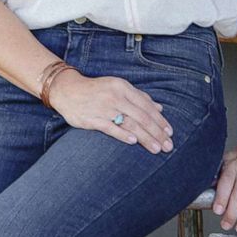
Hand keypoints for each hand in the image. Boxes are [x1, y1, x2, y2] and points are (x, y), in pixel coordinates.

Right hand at [48, 71, 173, 154]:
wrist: (67, 90)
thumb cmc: (96, 90)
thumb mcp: (118, 88)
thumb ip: (139, 97)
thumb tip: (159, 108)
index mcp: (123, 87)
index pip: (147, 106)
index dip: (160, 120)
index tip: (170, 133)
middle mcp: (115, 96)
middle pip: (141, 117)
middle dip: (157, 132)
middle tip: (168, 146)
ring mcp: (103, 107)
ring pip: (129, 123)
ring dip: (145, 137)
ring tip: (157, 148)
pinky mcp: (91, 118)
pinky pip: (109, 127)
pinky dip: (122, 134)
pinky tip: (133, 141)